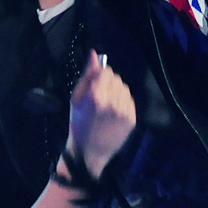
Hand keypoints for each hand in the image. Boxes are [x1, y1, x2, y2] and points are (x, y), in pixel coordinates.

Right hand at [67, 51, 135, 179]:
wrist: (89, 152)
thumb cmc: (78, 125)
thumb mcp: (76, 99)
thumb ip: (87, 76)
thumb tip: (94, 54)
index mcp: (96, 97)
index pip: (106, 72)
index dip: (100, 76)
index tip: (96, 84)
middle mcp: (112, 103)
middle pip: (116, 79)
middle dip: (109, 83)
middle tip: (100, 97)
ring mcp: (124, 112)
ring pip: (124, 89)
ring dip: (117, 92)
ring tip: (107, 105)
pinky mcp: (131, 120)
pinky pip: (130, 101)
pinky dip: (123, 103)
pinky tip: (113, 113)